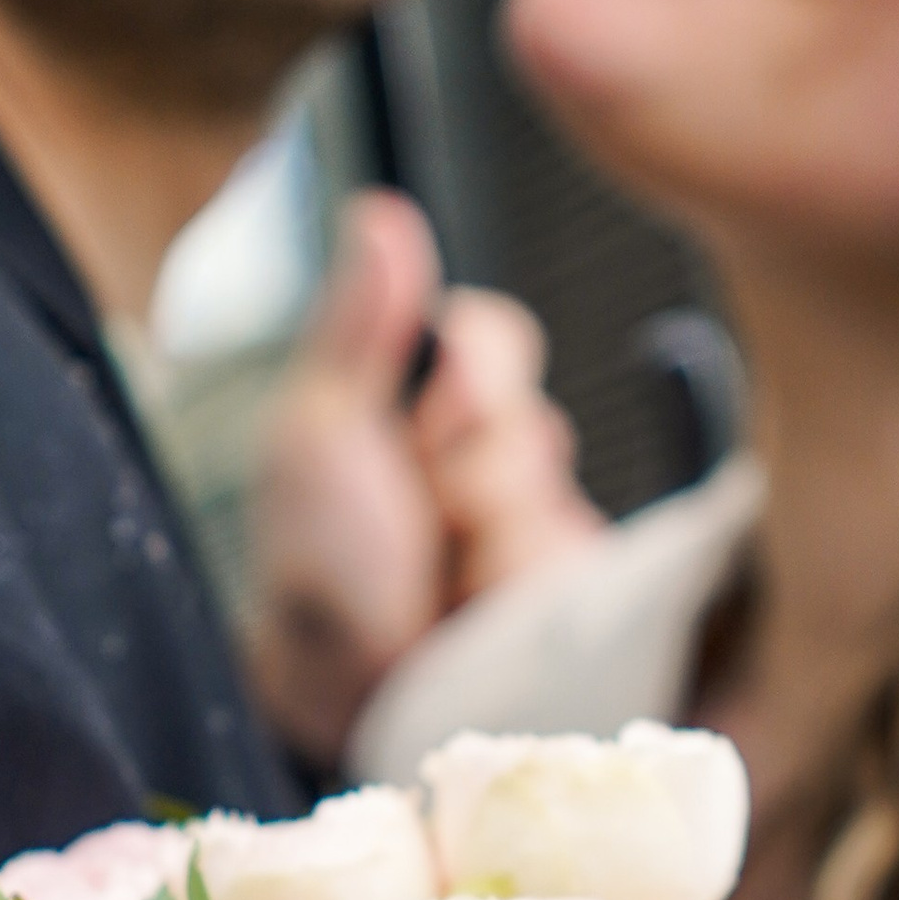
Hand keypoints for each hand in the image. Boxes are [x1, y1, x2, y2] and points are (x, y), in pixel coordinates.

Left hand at [248, 192, 599, 771]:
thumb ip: (357, 324)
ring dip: (482, 544)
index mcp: (438, 397)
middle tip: (413, 522)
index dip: (457, 387)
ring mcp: (544, 527)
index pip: (495, 339)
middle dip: (462, 476)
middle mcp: (502, 454)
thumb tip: (384, 216)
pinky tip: (475, 618)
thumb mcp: (319, 428)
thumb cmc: (321, 558)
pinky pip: (570, 570)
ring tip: (436, 582)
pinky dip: (512, 592)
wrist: (345, 683)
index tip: (404, 434)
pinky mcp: (578, 597)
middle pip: (531, 422)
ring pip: (552, 501)